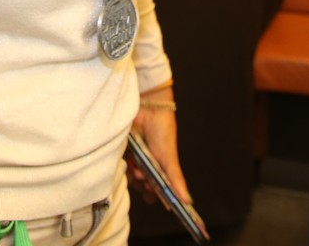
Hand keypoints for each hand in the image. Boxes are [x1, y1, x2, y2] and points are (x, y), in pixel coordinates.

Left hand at [126, 88, 206, 237]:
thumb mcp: (169, 158)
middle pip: (143, 188)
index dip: (156, 196)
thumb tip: (187, 201)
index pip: (158, 192)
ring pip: (132, 179)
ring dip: (134, 177)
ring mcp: (135, 160)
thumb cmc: (163, 132)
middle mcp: (148, 166)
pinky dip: (125, 167)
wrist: (147, 108)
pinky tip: (130, 161)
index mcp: (162, 169)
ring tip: (138, 167)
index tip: (154, 195)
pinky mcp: (124, 153)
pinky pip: (121, 167)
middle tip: (145, 177)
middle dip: (144, 186)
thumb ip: (176, 180)